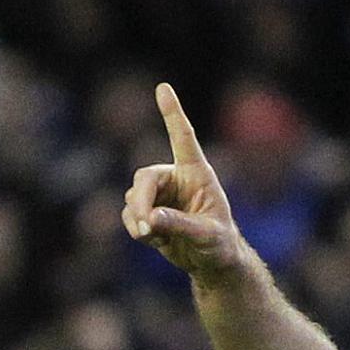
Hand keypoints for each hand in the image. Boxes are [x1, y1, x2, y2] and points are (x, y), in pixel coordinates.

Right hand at [122, 83, 246, 282]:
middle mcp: (176, 178)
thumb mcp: (206, 234)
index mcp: (197, 173)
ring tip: (155, 237)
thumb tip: (149, 218)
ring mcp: (160, 194)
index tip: (163, 88)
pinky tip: (155, 240)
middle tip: (145, 226)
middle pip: (145, 178)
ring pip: (134, 197)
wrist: (212, 262)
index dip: (172, 113)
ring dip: (138, 218)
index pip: (183, 138)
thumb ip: (179, 224)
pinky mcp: (148, 210)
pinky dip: (137, 228)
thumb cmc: (220, 243)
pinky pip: (130, 214)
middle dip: (142, 201)